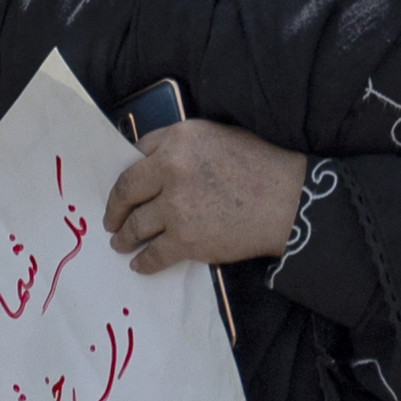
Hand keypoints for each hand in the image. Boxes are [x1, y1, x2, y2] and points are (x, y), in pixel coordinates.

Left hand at [103, 116, 304, 275]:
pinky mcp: (186, 240)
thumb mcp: (217, 135)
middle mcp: (170, 170)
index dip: (127, 176)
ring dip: (124, 237)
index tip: (122, 189)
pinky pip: (155, 254)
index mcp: (178, 139)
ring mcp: (176, 208)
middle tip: (110, 221)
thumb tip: (153, 163)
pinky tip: (139, 264)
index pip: (136, 155)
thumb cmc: (261, 163)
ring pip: (136, 226)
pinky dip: (144, 262)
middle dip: (114, 210)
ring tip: (120, 243)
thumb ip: (181, 146)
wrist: (290, 200)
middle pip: (127, 192)